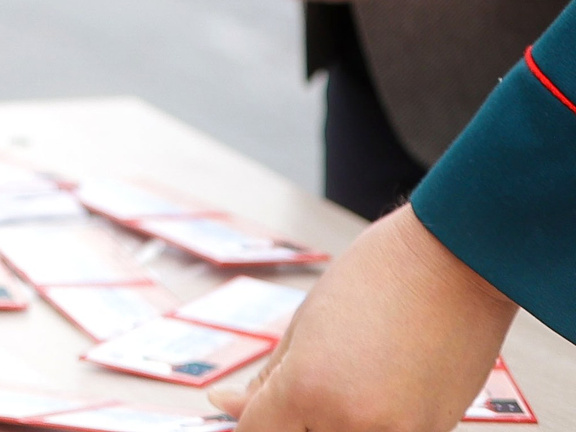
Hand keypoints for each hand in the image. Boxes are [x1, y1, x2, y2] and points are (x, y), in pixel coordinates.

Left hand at [216, 206, 512, 431]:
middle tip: (294, 391)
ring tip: (342, 379)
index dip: (244, 419)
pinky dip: (365, 421)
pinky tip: (372, 387)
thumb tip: (228, 407)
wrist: (457, 268)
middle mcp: (350, 424)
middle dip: (288, 421)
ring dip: (326, 421)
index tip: (241, 408)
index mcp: (307, 389)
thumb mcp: (303, 323)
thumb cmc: (376, 278)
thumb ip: (268, 379)